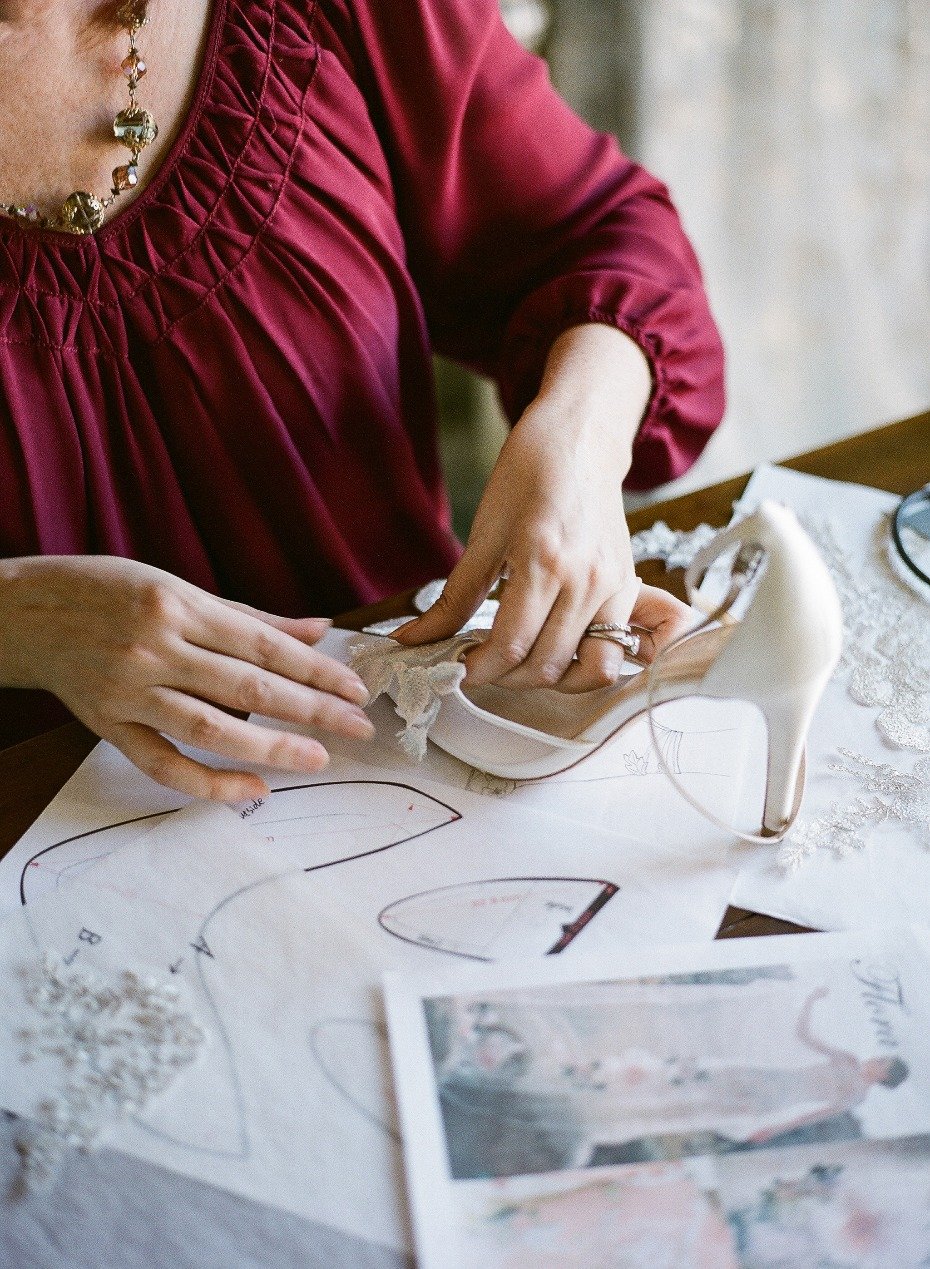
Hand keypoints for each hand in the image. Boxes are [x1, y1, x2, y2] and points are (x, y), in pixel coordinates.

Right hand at [0, 556, 372, 801]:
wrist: (23, 613)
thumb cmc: (106, 590)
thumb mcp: (177, 587)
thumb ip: (249, 616)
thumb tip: (319, 629)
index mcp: (177, 606)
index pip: (263, 644)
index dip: (315, 670)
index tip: (355, 689)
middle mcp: (154, 648)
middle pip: (247, 687)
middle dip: (310, 710)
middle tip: (357, 727)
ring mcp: (128, 691)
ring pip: (209, 729)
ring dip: (270, 748)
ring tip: (318, 758)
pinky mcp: (108, 726)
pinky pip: (163, 764)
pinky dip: (209, 783)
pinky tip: (253, 788)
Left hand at [395, 326, 691, 688]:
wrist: (580, 441)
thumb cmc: (528, 475)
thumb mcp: (483, 533)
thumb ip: (453, 598)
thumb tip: (413, 639)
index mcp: (542, 561)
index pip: (510, 645)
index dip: (478, 669)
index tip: (459, 668)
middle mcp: (585, 580)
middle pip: (547, 666)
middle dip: (506, 678)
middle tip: (483, 665)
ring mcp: (613, 587)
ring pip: (589, 670)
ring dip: (550, 680)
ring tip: (520, 664)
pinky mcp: (628, 589)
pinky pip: (614, 651)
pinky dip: (584, 666)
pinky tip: (554, 652)